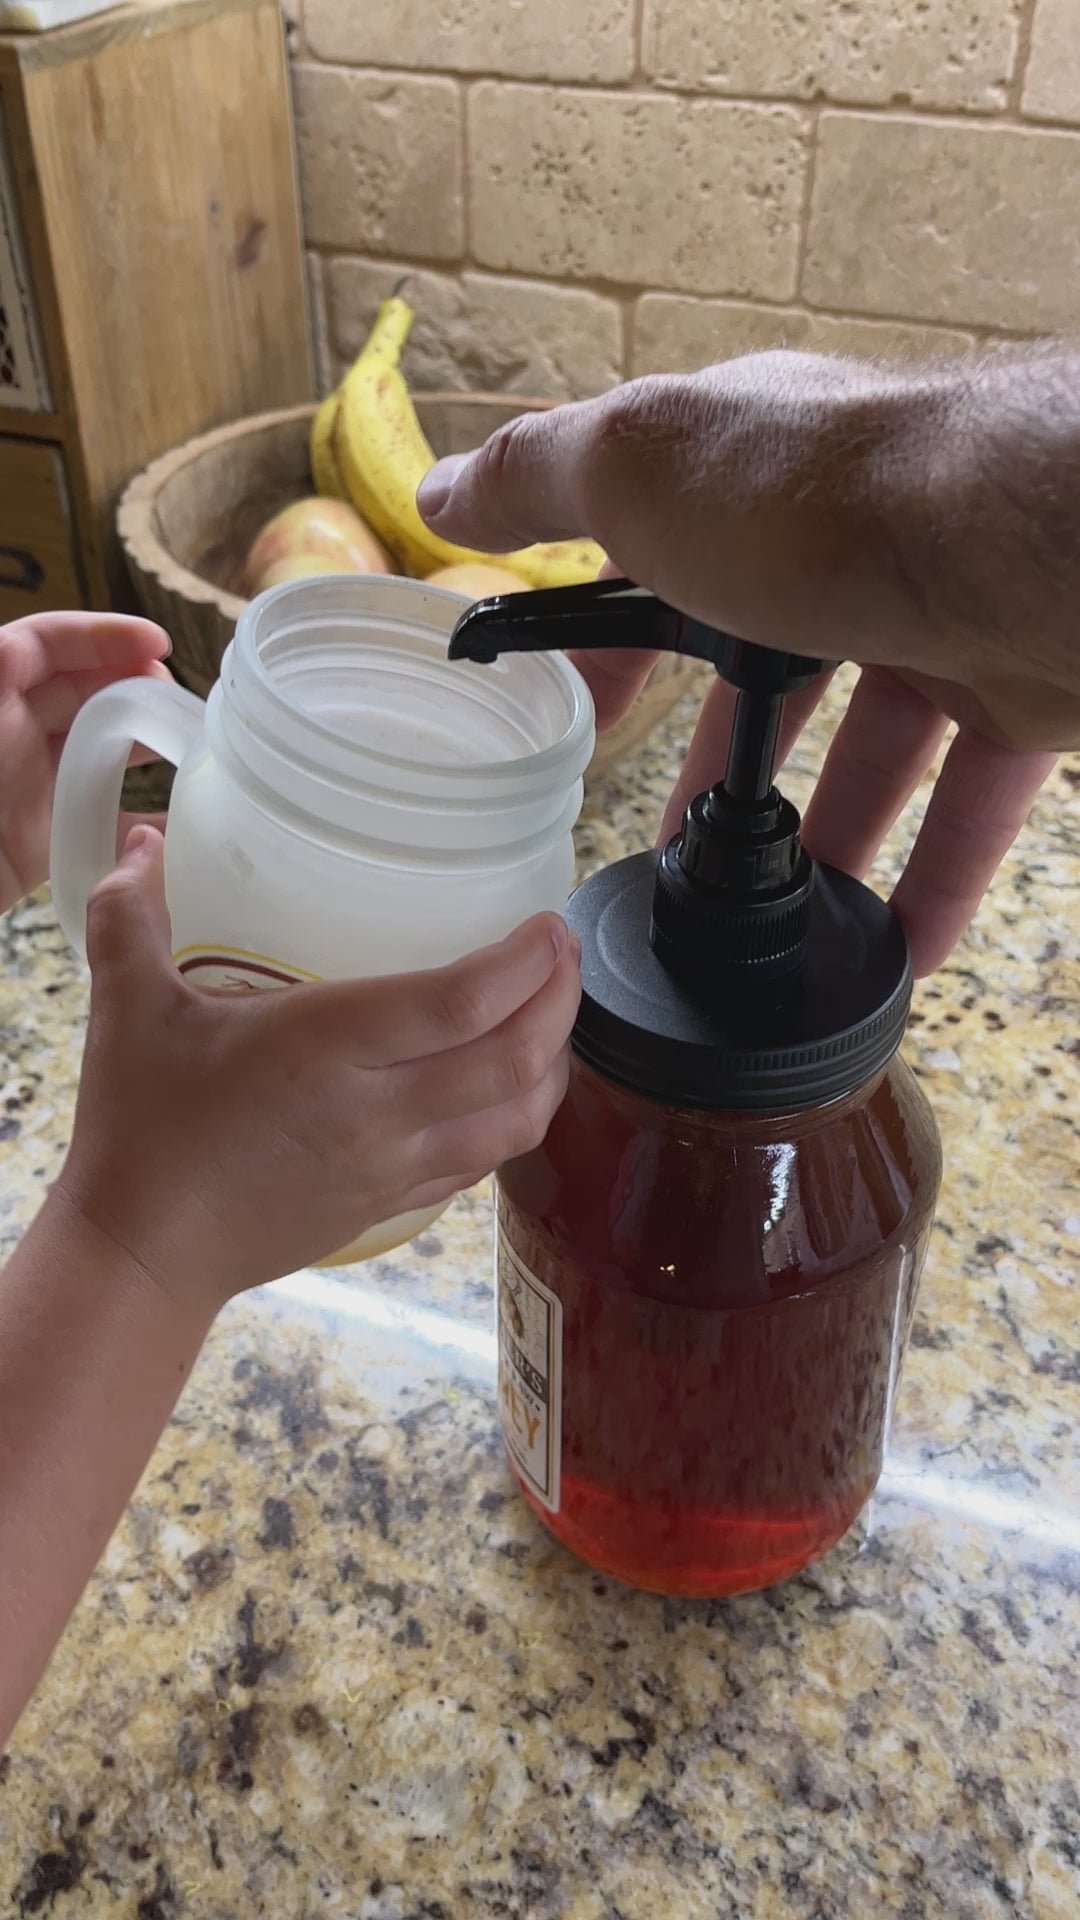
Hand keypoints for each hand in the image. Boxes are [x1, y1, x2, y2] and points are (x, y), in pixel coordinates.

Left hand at [0, 610, 170, 914]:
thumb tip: (15, 647)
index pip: (44, 644)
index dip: (100, 635)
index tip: (158, 643)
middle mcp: (8, 734)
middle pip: (79, 693)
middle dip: (132, 685)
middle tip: (177, 701)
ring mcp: (25, 788)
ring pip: (94, 751)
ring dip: (140, 742)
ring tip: (186, 744)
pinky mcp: (38, 845)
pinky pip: (98, 827)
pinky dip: (138, 824)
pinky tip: (180, 823)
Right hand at [55, 828, 580, 1306]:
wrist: (140, 1254)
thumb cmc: (139, 1130)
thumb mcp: (127, 1008)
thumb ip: (130, 912)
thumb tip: (140, 836)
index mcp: (323, 1049)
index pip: (459, 1005)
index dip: (523, 963)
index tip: (548, 923)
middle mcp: (375, 1111)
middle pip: (510, 1060)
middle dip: (560, 1002)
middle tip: (565, 953)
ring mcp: (390, 1167)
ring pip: (514, 1120)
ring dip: (552, 1065)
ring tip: (555, 1014)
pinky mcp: (391, 1205)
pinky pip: (482, 1162)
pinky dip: (516, 1118)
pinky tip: (514, 1086)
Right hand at [417, 354, 1074, 973]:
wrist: (1019, 535)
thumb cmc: (813, 499)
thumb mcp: (633, 469)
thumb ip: (534, 479)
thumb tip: (438, 490)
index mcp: (748, 479)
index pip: (662, 557)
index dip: (617, 639)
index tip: (588, 717)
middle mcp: (845, 540)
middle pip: (774, 670)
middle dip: (725, 765)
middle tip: (680, 853)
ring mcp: (937, 613)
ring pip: (875, 745)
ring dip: (826, 833)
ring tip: (774, 922)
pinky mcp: (1018, 687)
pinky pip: (967, 804)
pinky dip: (934, 880)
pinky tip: (899, 951)